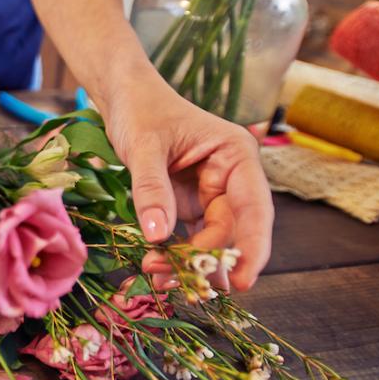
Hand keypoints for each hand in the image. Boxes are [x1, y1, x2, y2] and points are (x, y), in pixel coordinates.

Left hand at [101, 82, 273, 290]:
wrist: (124, 98)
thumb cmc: (141, 110)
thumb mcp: (143, 146)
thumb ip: (151, 189)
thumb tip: (158, 236)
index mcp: (236, 155)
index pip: (254, 208)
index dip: (252, 247)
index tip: (242, 281)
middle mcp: (231, 178)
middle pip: (231, 232)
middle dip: (204, 260)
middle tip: (171, 280)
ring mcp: (210, 195)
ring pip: (210, 241)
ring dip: (188, 264)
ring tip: (157, 276)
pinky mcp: (189, 206)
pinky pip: (190, 238)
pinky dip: (176, 256)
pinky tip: (158, 271)